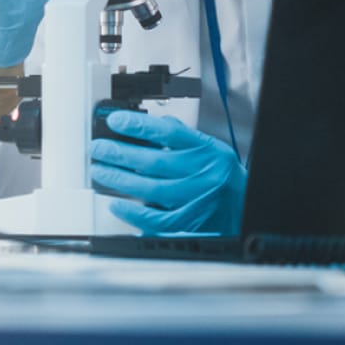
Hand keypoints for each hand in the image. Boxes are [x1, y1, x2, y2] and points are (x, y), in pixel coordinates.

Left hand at [89, 110, 245, 235]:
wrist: (244, 208)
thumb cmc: (222, 177)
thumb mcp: (211, 149)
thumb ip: (183, 137)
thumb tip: (152, 124)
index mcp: (208, 151)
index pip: (170, 133)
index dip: (140, 125)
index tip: (117, 120)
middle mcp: (203, 174)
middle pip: (155, 161)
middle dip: (121, 154)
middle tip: (99, 148)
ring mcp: (196, 200)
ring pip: (152, 189)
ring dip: (121, 180)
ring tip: (101, 171)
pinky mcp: (189, 223)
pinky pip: (156, 219)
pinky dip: (134, 212)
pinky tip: (117, 204)